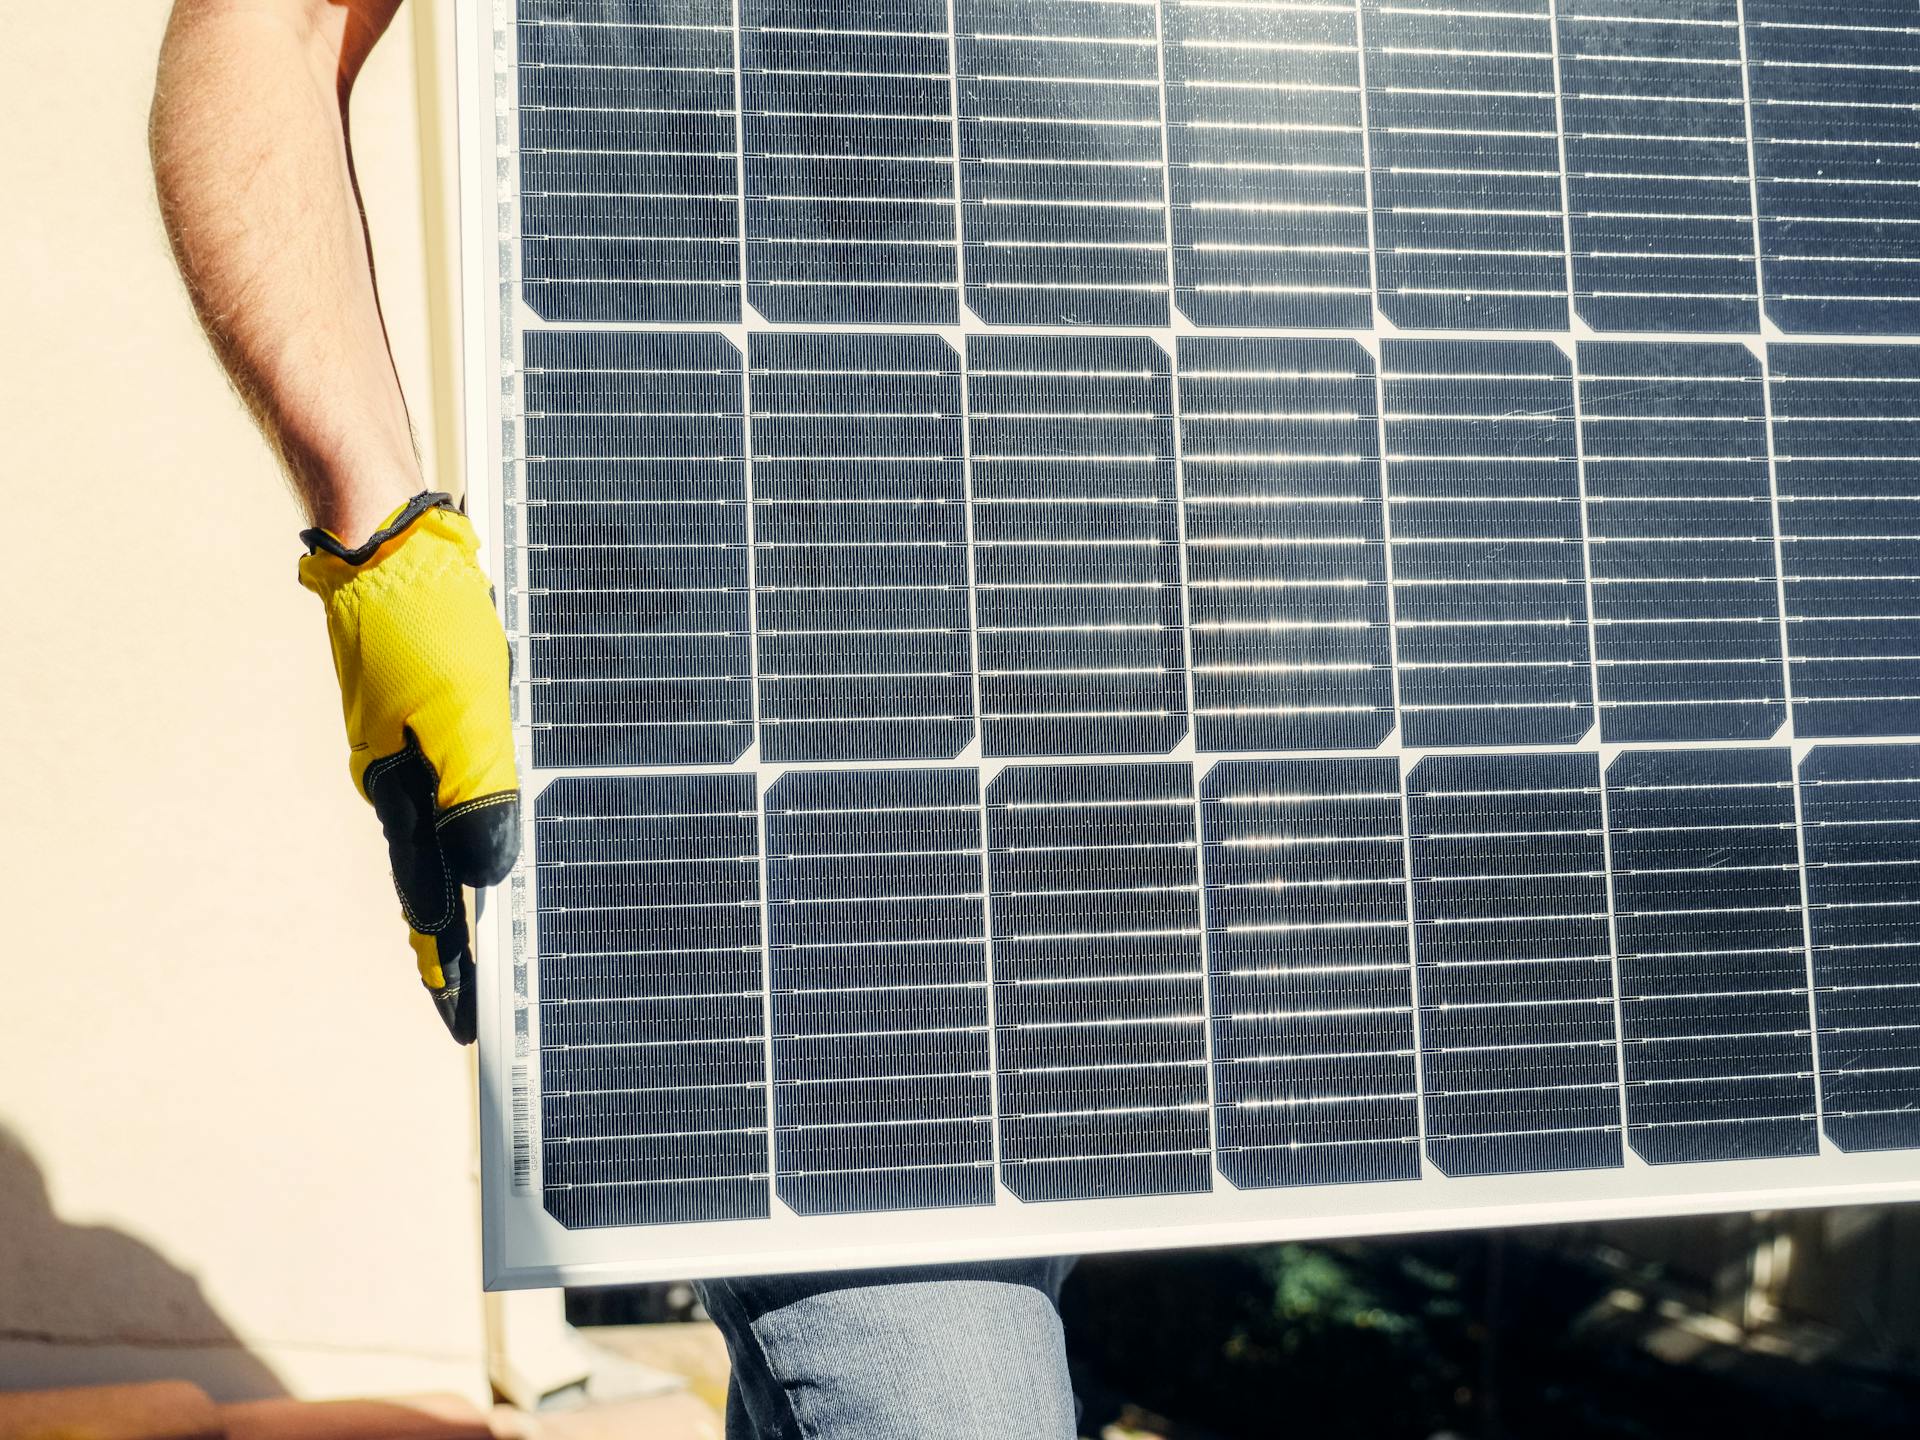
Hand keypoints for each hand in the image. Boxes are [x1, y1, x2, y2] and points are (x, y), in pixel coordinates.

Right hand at [298, 492, 518, 1042]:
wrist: (383, 544)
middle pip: (430, 876)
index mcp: (405, 790)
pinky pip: (445, 785)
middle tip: (466, 995)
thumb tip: (487, 876)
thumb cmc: (427, 623)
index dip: (448, 961)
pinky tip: (474, 829)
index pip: (431, 898)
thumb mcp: (465, 716)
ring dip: (457, 884)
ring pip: (437, 832)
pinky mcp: (417, 713)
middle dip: (450, 938)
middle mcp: (398, 778)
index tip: (462, 1020)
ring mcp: (403, 746)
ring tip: (472, 936)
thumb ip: (477, 796)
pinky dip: (463, 822)